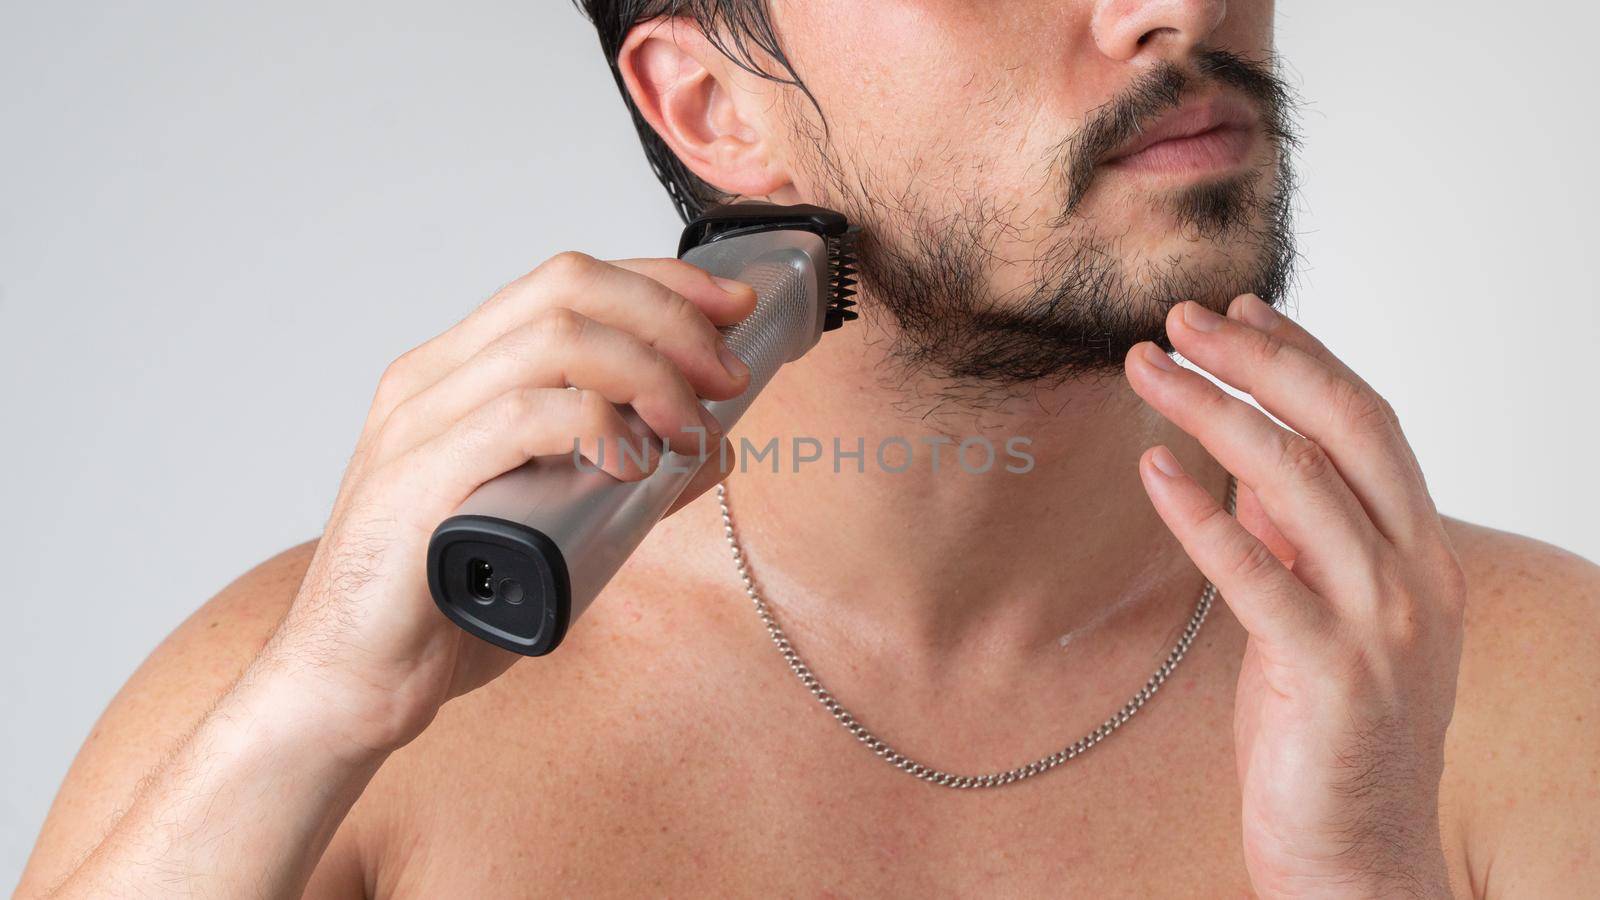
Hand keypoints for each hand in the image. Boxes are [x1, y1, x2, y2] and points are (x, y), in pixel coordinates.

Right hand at [269, 252, 755, 758]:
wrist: (350, 687)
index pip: (567, 283)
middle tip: (728, 377)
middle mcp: (432, 381)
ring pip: (554, 341)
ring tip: (693, 431)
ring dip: (650, 374)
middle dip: (670, 319)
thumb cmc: (445, 607)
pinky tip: (636, 467)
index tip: (732, 311)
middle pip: (568, 289)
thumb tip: (714, 448)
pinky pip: (520, 418)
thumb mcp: (558, 526)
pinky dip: (597, 429)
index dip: (661, 284)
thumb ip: (625, 481)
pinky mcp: (416, 481)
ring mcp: (417, 425)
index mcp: (459, 375)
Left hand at [1124, 295, 1466, 897]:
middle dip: (1259, 361)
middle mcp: (1417, 576)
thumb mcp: (1317, 614)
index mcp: (1420, 551)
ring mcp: (1383, 626)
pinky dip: (1203, 516)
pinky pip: (1260, 576)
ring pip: (1300, 483)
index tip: (1235, 309)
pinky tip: (1153, 472)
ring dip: (1215, 414)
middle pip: (1344, 429)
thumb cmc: (1329, 731)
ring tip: (1146, 372)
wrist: (1359, 858)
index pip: (1368, 422)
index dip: (1302, 357)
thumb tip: (1244, 460)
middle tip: (1178, 320)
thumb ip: (1296, 538)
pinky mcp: (1331, 677)